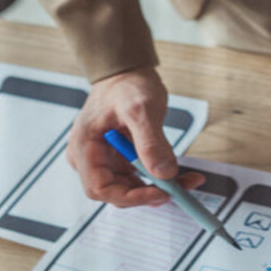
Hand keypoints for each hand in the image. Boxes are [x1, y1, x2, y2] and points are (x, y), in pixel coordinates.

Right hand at [66, 67, 204, 206]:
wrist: (128, 74)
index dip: (130, 196)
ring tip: (185, 180)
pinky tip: (179, 174)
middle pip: (117, 193)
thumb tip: (163, 172)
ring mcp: (106, 161)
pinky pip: (140, 178)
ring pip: (132, 189)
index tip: (159, 192)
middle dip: (149, 194)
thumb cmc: (125, 84)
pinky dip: (160, 179)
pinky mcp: (121, 161)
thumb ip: (150, 142)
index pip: (100, 188)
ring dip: (159, 189)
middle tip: (179, 188)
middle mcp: (91, 159)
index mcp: (85, 148)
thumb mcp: (140, 109)